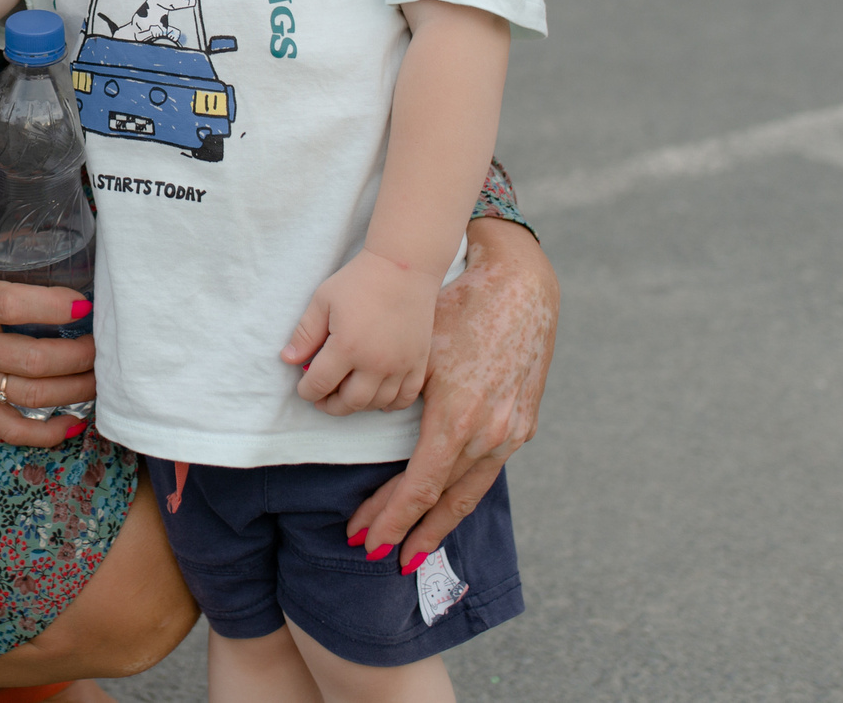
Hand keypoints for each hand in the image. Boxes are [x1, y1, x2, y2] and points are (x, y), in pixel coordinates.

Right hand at [0, 247, 95, 447]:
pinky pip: (13, 430)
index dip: (58, 305)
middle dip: (81, 354)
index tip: (87, 303)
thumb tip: (51, 250)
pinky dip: (49, 432)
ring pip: (33, 397)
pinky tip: (74, 422)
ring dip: (77, 389)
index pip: (15, 305)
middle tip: (102, 344)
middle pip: (36, 359)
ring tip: (99, 376)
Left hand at [283, 251, 439, 413]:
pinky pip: (406, 398)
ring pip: (377, 404)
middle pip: (349, 402)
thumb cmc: (359, 281)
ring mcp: (400, 365)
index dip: (307, 391)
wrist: (404, 267)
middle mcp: (375, 362)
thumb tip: (288, 360)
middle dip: (330, 405)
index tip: (303, 389)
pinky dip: (390, 404)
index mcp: (347, 347)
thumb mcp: (322, 301)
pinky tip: (377, 397)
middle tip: (322, 398)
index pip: (320, 384)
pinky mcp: (418, 362)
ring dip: (358, 405)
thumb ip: (305, 334)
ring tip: (346, 395)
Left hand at [344, 220, 555, 568]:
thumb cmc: (459, 308)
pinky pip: (487, 473)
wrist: (522, 287)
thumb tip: (319, 387)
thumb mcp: (416, 349)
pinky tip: (444, 508)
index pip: (418, 487)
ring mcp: (511, 434)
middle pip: (442, 500)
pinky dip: (463, 495)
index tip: (364, 539)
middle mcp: (489, 436)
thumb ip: (376, 384)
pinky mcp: (522, 426)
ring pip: (470, 494)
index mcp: (457, 419)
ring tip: (411, 550)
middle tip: (375, 554)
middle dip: (407, 531)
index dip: (390, 517)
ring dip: (438, 524)